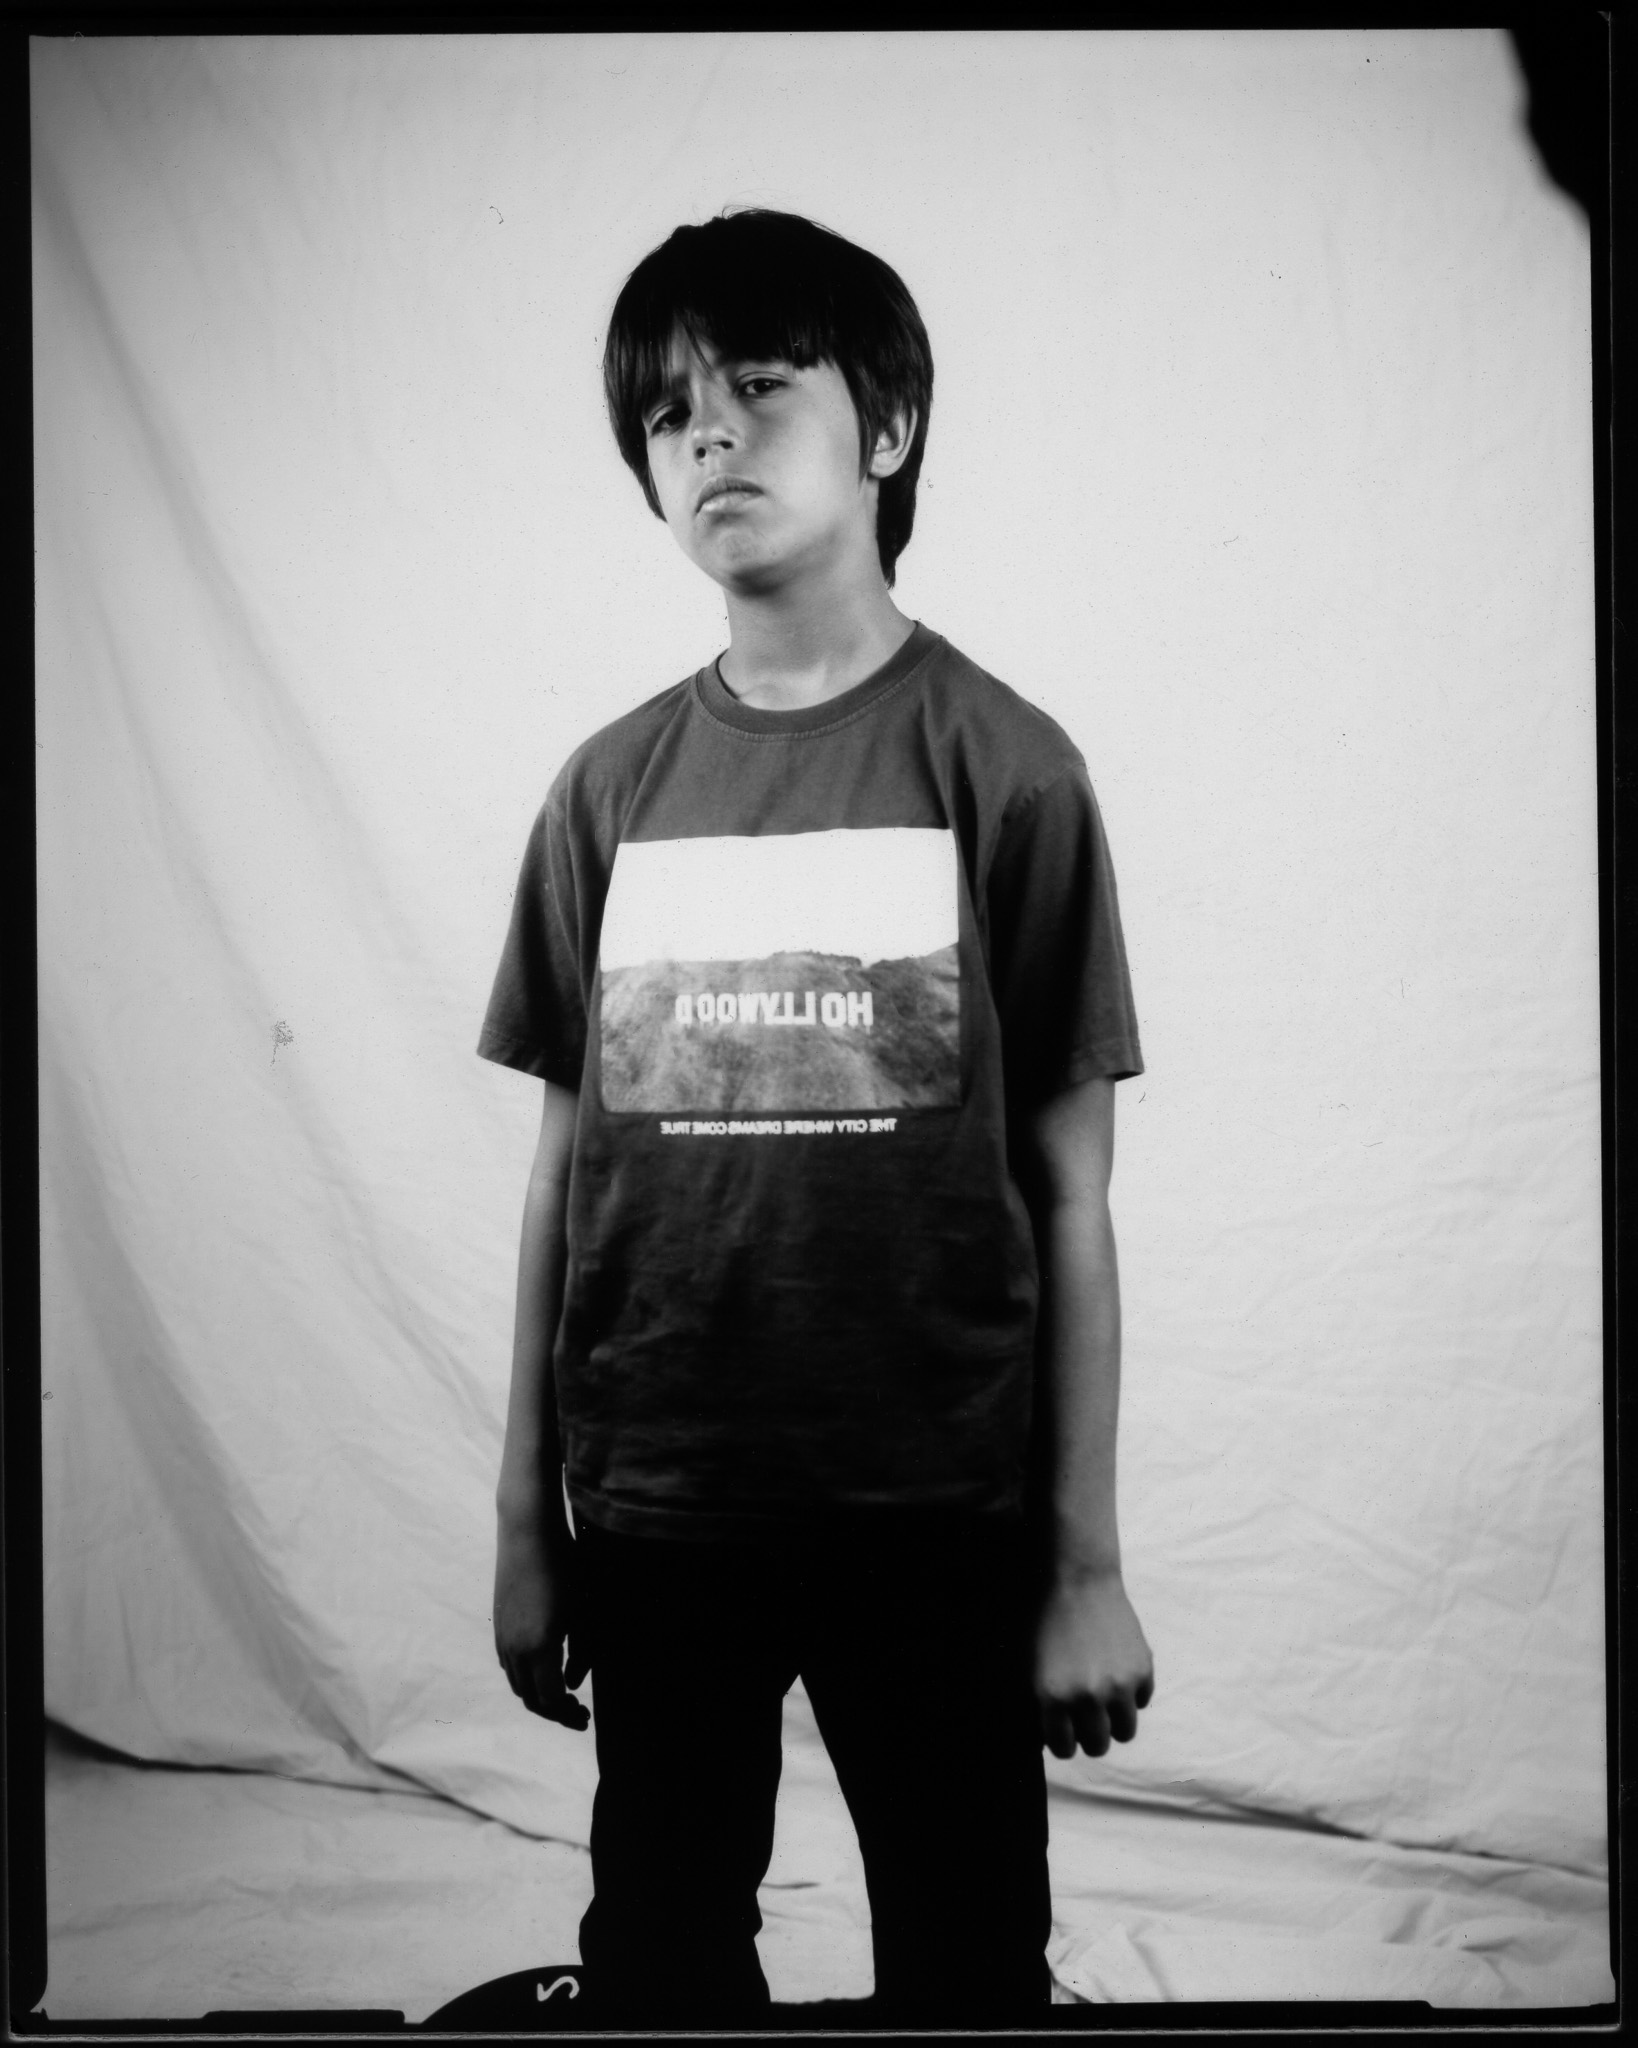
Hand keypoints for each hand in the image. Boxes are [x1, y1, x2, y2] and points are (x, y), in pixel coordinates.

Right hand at [493, 1514, 589, 1730]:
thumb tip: (572, 1684)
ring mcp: (502, 1638)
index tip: (586, 1719)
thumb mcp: (583, 1611)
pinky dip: (526, 1678)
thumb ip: (582, 1653)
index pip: (550, 1701)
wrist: (528, 1533)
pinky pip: (509, 1666)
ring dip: (539, 1696)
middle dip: (554, 1712)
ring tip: (563, 1694)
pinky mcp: (499, 1625)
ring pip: (517, 1684)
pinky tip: (544, 1668)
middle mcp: (514, 1649)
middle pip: (530, 1699)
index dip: (568, 1716)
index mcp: (538, 1649)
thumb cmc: (565, 1567)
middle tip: (578, 1712)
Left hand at [1034, 1568, 1153, 1758]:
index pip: (1063, 1749)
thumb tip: (1043, 1741)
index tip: (1062, 1729)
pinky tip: (1116, 1669)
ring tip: (1103, 1697)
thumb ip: (1037, 1705)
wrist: (1077, 1577)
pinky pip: (1141, 1701)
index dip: (1062, 1740)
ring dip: (1114, 1719)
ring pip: (1125, 1732)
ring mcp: (1119, 1684)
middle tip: (1084, 1715)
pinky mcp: (1142, 1669)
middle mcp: (1087, 1697)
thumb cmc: (1044, 1618)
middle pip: (1097, 1746)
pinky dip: (1132, 1693)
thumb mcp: (1027, 1664)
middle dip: (1089, 1734)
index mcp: (1052, 1697)